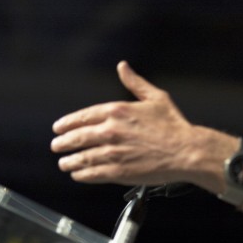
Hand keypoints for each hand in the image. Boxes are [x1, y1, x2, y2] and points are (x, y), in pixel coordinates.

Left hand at [50, 61, 202, 186]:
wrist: (186, 151)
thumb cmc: (174, 126)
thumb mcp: (155, 97)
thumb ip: (135, 83)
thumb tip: (123, 67)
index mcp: (117, 111)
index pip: (82, 117)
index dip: (67, 124)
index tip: (58, 128)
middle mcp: (110, 131)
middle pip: (76, 138)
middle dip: (62, 143)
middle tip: (56, 146)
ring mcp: (113, 152)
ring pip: (81, 157)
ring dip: (69, 161)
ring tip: (64, 163)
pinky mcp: (118, 171)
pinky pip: (92, 173)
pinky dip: (82, 175)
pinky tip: (78, 175)